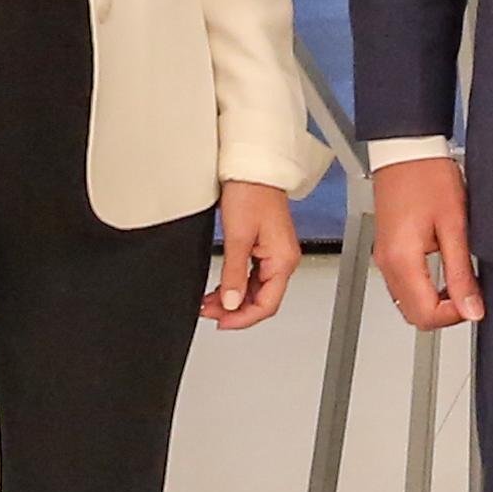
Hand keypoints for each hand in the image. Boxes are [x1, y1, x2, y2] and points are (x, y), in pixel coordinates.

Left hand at [202, 180, 300, 330]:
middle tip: (209, 312)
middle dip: (235, 310)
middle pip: (262, 300)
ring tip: (209, 303)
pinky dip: (236, 285)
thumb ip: (234, 274)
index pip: (266, 305)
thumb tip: (231, 302)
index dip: (242, 319)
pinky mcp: (266, 247)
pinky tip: (220, 288)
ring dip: (233, 299)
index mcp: (282, 260)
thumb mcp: (237, 238)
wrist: (253, 169)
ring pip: (256, 290)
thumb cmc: (251, 193)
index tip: (221, 322)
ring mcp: (275, 254)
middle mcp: (283, 259)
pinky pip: (253, 276)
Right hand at [371, 154, 481, 328]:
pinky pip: (403, 285)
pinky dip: (424, 288)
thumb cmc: (429, 177)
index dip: (455, 315)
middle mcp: (387, 264)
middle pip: (414, 315)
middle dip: (444, 313)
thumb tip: (472, 308)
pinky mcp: (387, 250)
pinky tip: (444, 271)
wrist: (407, 150)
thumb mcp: (455, 226)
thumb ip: (462, 273)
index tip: (474, 300)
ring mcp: (384, 258)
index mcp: (402, 260)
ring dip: (434, 301)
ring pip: (407, 302)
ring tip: (459, 280)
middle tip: (468, 293)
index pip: (425, 315)